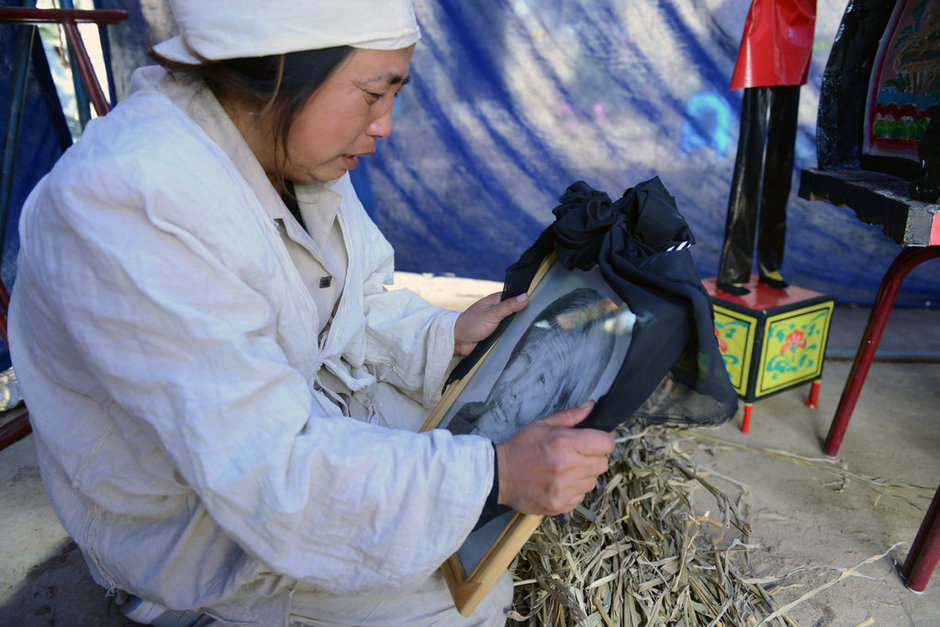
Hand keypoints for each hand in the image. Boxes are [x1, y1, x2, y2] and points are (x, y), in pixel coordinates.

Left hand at [453, 292, 527, 355]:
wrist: (458, 340)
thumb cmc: (471, 323)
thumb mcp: (493, 313)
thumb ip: (509, 306)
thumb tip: (525, 297)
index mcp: (498, 300)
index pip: (516, 297)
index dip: (526, 301)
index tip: (538, 306)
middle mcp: (499, 310)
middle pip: (517, 312)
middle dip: (523, 317)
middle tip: (534, 322)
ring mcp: (498, 322)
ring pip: (514, 325)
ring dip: (517, 329)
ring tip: (528, 332)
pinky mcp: (497, 334)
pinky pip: (508, 335)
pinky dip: (512, 337)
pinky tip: (519, 339)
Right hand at [494, 401, 614, 515]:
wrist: (498, 475)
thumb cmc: (520, 447)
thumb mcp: (542, 424)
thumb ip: (570, 416)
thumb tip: (591, 406)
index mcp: (565, 442)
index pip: (606, 443)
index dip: (601, 441)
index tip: (592, 442)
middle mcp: (568, 466)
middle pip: (603, 464)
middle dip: (592, 458)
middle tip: (574, 456)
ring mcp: (564, 489)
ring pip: (593, 482)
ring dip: (583, 476)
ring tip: (563, 470)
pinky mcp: (560, 505)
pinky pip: (581, 497)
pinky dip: (573, 491)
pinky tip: (557, 483)